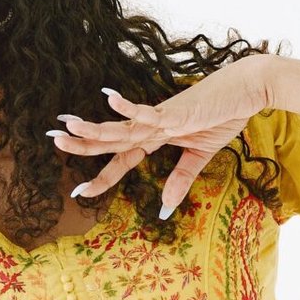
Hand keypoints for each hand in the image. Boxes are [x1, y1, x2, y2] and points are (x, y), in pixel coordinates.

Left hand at [51, 52, 272, 217]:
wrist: (246, 90)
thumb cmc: (223, 115)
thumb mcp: (201, 154)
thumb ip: (181, 179)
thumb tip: (165, 208)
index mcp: (156, 137)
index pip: (123, 160)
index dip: (102, 177)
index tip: (79, 192)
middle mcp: (152, 126)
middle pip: (112, 140)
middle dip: (82, 144)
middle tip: (53, 140)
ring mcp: (161, 118)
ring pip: (122, 127)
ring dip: (95, 129)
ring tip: (68, 127)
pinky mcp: (176, 111)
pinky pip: (148, 111)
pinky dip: (130, 106)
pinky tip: (108, 98)